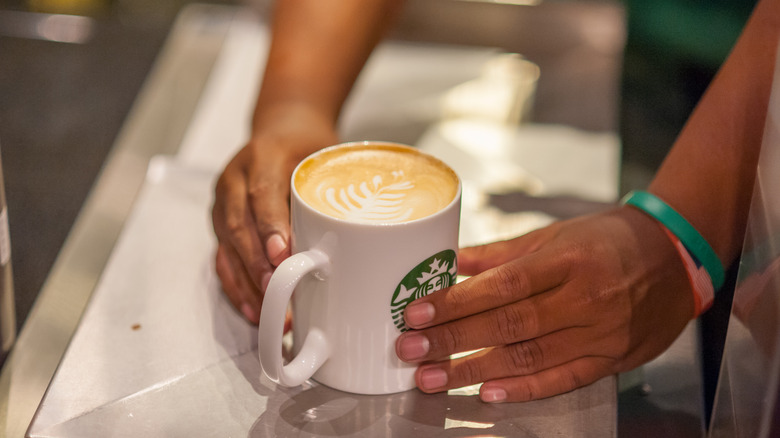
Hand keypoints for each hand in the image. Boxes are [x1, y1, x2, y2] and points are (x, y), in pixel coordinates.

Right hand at [211, 107, 338, 322]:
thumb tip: (355, 239)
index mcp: (262, 157)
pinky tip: (253, 308)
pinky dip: (237, 285)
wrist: (282, 126)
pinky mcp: (220, 223)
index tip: (280, 255)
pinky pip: (223, 258)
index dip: (270, 227)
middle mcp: (234, 180)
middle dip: (257, 264)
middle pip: (239, 226)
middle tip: (277, 292)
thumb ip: (328, 191)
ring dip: (247, 282)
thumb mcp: (323, 157)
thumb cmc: (308, 145)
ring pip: (227, 247)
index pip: (262, 194)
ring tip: (268, 310)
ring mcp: (223, 203)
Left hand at [395, 207, 694, 401]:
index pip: (504, 285)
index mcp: (568, 259)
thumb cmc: (609, 241)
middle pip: (510, 325)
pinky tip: (488, 392)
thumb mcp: (555, 234)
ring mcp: (601, 334)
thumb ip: (501, 253)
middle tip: (412, 350)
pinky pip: (562, 380)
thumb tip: (450, 262)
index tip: (419, 313)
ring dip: (475, 371)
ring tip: (433, 378)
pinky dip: (524, 389)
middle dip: (454, 341)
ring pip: (529, 358)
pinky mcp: (610, 359)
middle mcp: (585, 298)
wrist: (674, 259)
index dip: (458, 303)